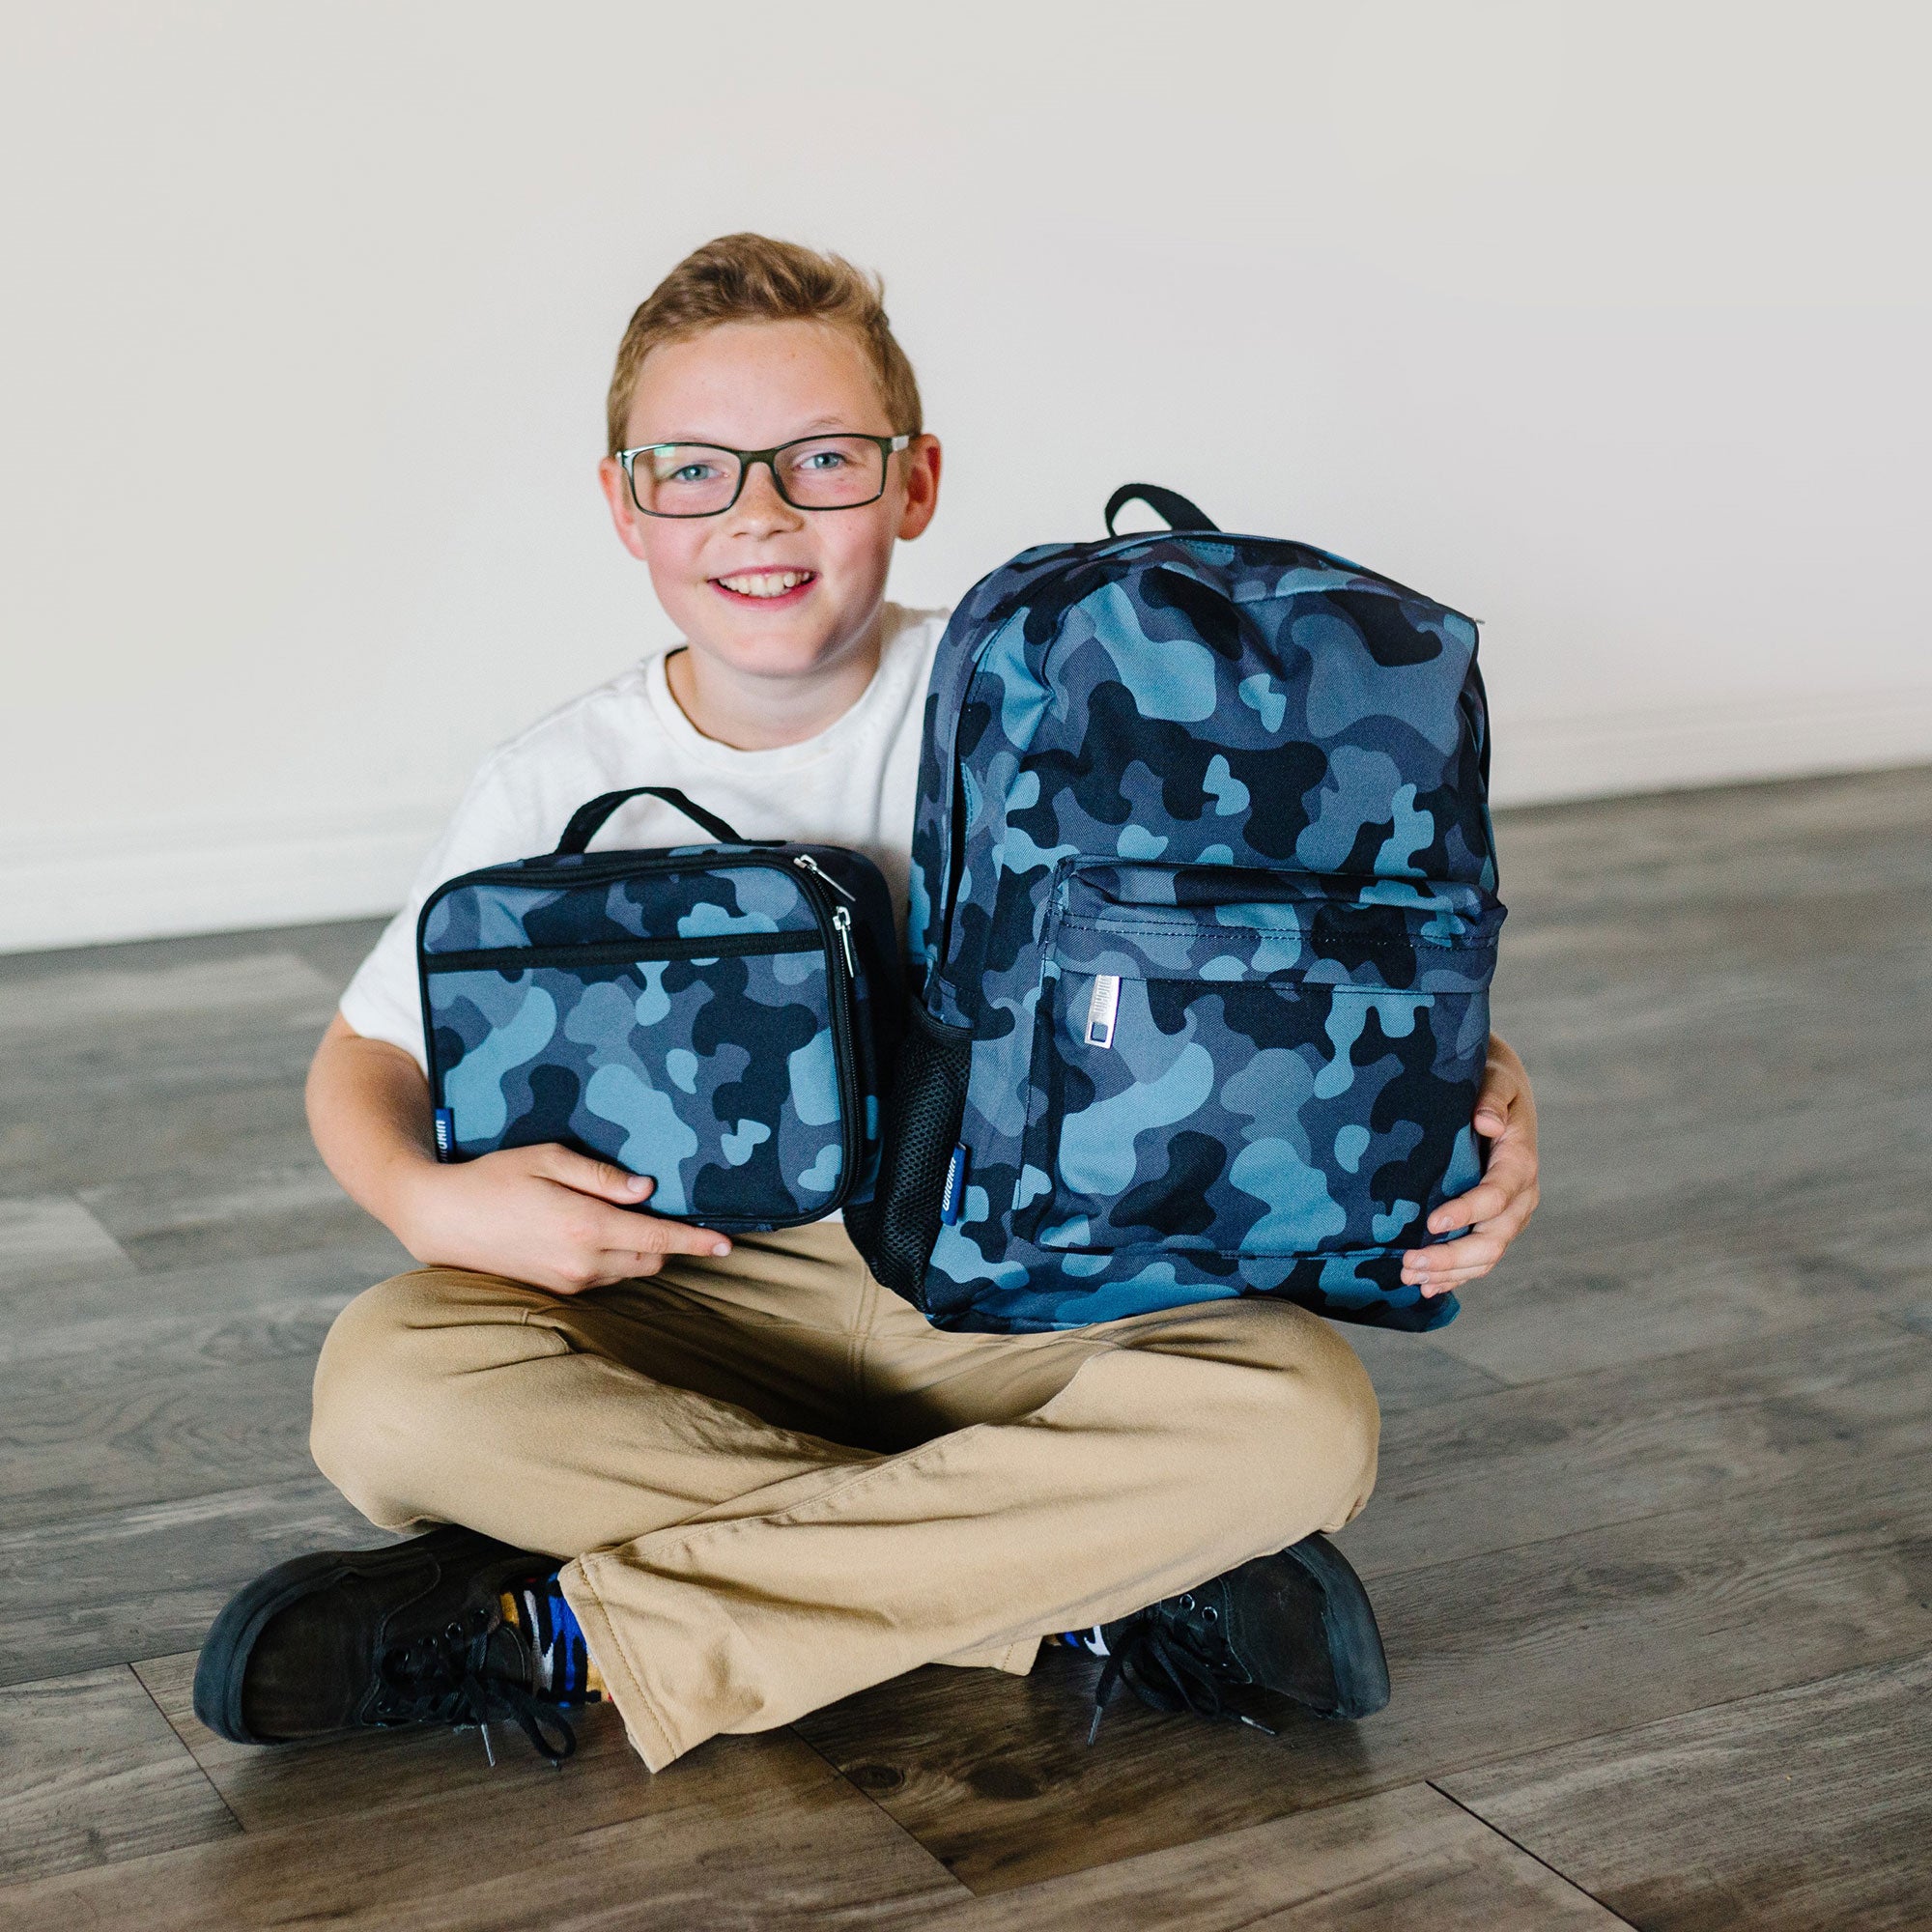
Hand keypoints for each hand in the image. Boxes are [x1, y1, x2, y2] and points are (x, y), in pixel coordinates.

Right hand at [391, 1143, 731, 1295]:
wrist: (442, 1218)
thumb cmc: (493, 1178)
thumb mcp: (548, 1160)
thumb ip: (601, 1176)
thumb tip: (646, 1190)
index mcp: (585, 1227)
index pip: (658, 1240)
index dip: (697, 1241)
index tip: (728, 1243)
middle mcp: (582, 1263)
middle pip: (651, 1261)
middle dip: (670, 1242)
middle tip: (675, 1215)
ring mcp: (568, 1282)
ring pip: (628, 1271)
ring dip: (641, 1251)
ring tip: (633, 1220)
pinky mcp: (556, 1290)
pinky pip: (604, 1278)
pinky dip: (616, 1259)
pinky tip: (602, 1233)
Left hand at [1402, 1034, 1539, 1297]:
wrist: (1498, 1093)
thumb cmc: (1492, 1082)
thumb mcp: (1494, 1079)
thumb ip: (1490, 1098)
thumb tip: (1487, 1122)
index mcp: (1519, 1161)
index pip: (1496, 1195)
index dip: (1466, 1211)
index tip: (1431, 1222)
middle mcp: (1520, 1195)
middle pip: (1492, 1239)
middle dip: (1452, 1257)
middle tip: (1409, 1262)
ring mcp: (1508, 1215)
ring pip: (1485, 1256)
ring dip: (1449, 1272)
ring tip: (1408, 1276)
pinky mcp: (1492, 1224)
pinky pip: (1478, 1259)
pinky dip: (1454, 1276)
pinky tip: (1426, 1288)